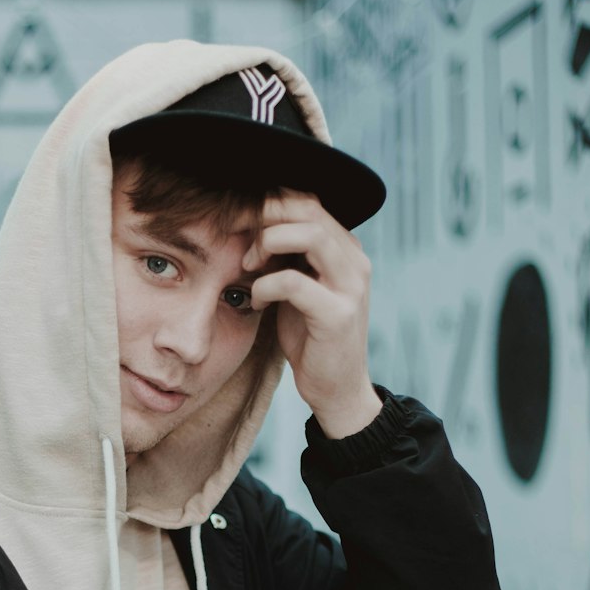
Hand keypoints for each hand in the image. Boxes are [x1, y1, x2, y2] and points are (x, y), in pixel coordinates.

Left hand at [245, 191, 382, 438]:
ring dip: (267, 244)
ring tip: (248, 266)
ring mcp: (350, 286)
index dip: (267, 202)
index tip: (236, 221)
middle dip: (263, 215)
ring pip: (309, 235)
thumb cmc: (310, 337)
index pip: (307, 201)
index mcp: (345, 248)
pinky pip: (292, 282)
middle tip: (235, 237)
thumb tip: (246, 222)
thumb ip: (284, 255)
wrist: (336, 388)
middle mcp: (354, 260)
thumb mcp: (296, 287)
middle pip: (308, 208)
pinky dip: (264, 287)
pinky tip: (256, 303)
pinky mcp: (337, 315)